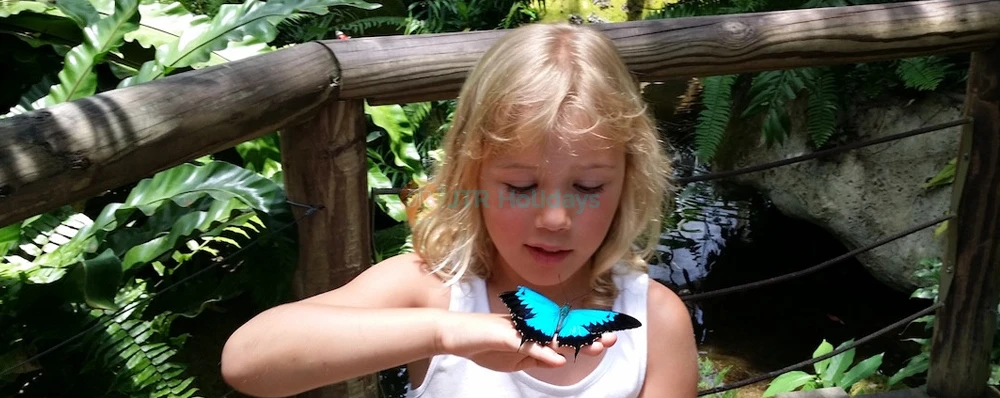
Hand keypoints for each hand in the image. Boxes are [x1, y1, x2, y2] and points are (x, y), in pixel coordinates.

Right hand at [436, 311, 617, 372]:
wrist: (456, 336)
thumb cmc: (487, 344)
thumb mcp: (517, 358)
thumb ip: (539, 357)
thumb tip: (561, 359)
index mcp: (535, 330)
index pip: (564, 331)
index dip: (586, 333)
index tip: (608, 337)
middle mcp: (531, 325)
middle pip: (564, 329)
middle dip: (589, 333)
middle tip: (611, 339)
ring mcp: (520, 328)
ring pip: (551, 335)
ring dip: (574, 341)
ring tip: (594, 347)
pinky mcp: (506, 335)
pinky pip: (527, 344)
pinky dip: (543, 352)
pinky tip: (558, 358)